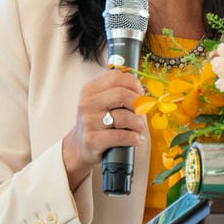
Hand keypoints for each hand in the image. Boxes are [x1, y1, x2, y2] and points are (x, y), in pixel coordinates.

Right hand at [61, 68, 149, 192]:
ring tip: (139, 128)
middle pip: (121, 94)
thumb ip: (118, 92)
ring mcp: (88, 122)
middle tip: (142, 112)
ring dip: (138, 124)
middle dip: (138, 103)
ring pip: (124, 117)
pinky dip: (134, 138)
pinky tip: (137, 139)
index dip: (134, 84)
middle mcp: (87, 103)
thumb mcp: (102, 102)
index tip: (140, 94)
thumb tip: (143, 92)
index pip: (116, 77)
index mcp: (90, 90)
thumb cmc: (98, 122)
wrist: (80, 146)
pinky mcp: (92, 140)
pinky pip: (121, 136)